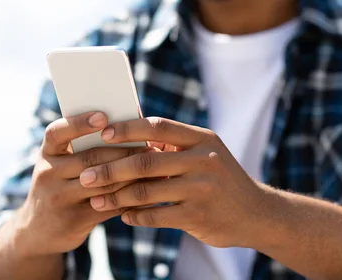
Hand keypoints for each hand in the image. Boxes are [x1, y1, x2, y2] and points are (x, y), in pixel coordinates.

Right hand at [13, 112, 155, 256]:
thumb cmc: (61, 184)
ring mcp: (59, 198)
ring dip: (132, 174)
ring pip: (103, 182)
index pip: (58, 132)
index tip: (103, 117)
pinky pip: (108, 205)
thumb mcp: (61, 163)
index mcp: (47, 152)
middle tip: (151, 146)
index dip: (79, 123)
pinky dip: (130, 197)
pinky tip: (148, 190)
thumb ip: (83, 147)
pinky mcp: (74, 219)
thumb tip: (127, 125)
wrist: (38, 229)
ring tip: (155, 167)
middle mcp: (48, 173)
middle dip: (124, 151)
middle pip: (90, 158)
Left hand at [78, 117, 266, 248]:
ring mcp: (202, 188)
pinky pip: (156, 216)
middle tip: (85, 175)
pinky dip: (135, 216)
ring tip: (96, 199)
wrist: (256, 213)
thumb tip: (127, 132)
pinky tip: (123, 215)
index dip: (127, 129)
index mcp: (201, 138)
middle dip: (110, 169)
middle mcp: (203, 159)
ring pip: (146, 191)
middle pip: (145, 160)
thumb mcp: (205, 152)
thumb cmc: (221, 178)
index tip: (102, 134)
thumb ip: (173, 144)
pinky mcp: (198, 216)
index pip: (158, 126)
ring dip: (116, 196)